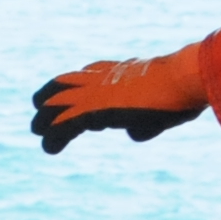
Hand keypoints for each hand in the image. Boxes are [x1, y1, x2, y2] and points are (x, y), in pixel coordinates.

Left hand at [31, 44, 210, 155]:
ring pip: (56, 103)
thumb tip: (132, 134)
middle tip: (42, 113)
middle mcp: (102, 78)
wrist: (182, 78)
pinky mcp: (94, 111)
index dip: (78, 86)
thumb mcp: (164, 106)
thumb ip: (145, 121)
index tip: (72, 99)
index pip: (89, 74)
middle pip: (63, 84)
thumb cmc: (182, 89)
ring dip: (45, 119)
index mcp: (119, 71)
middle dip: (50, 98)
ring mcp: (95, 93)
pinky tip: (49, 148)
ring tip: (38, 132)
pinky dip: (54, 137)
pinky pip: (64, 125)